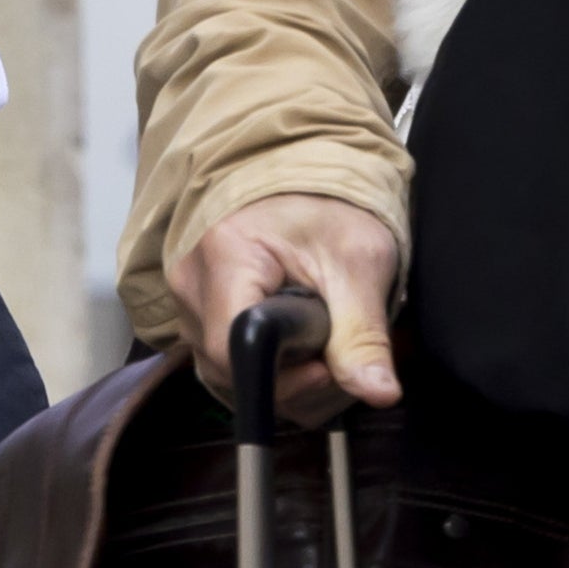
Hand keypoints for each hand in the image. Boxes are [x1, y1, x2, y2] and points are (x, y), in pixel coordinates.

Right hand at [167, 193, 403, 421]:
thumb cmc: (330, 203)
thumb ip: (363, 333)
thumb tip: (379, 392)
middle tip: (336, 348)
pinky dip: (269, 370)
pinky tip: (299, 348)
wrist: (306, 175)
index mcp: (224, 254)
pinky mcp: (198, 315)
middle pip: (230, 370)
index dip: (285, 376)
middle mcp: (192, 282)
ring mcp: (189, 302)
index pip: (234, 349)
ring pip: (228, 376)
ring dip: (284, 378)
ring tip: (320, 340)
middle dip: (293, 378)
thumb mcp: (360, 261)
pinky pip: (226, 367)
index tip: (327, 367)